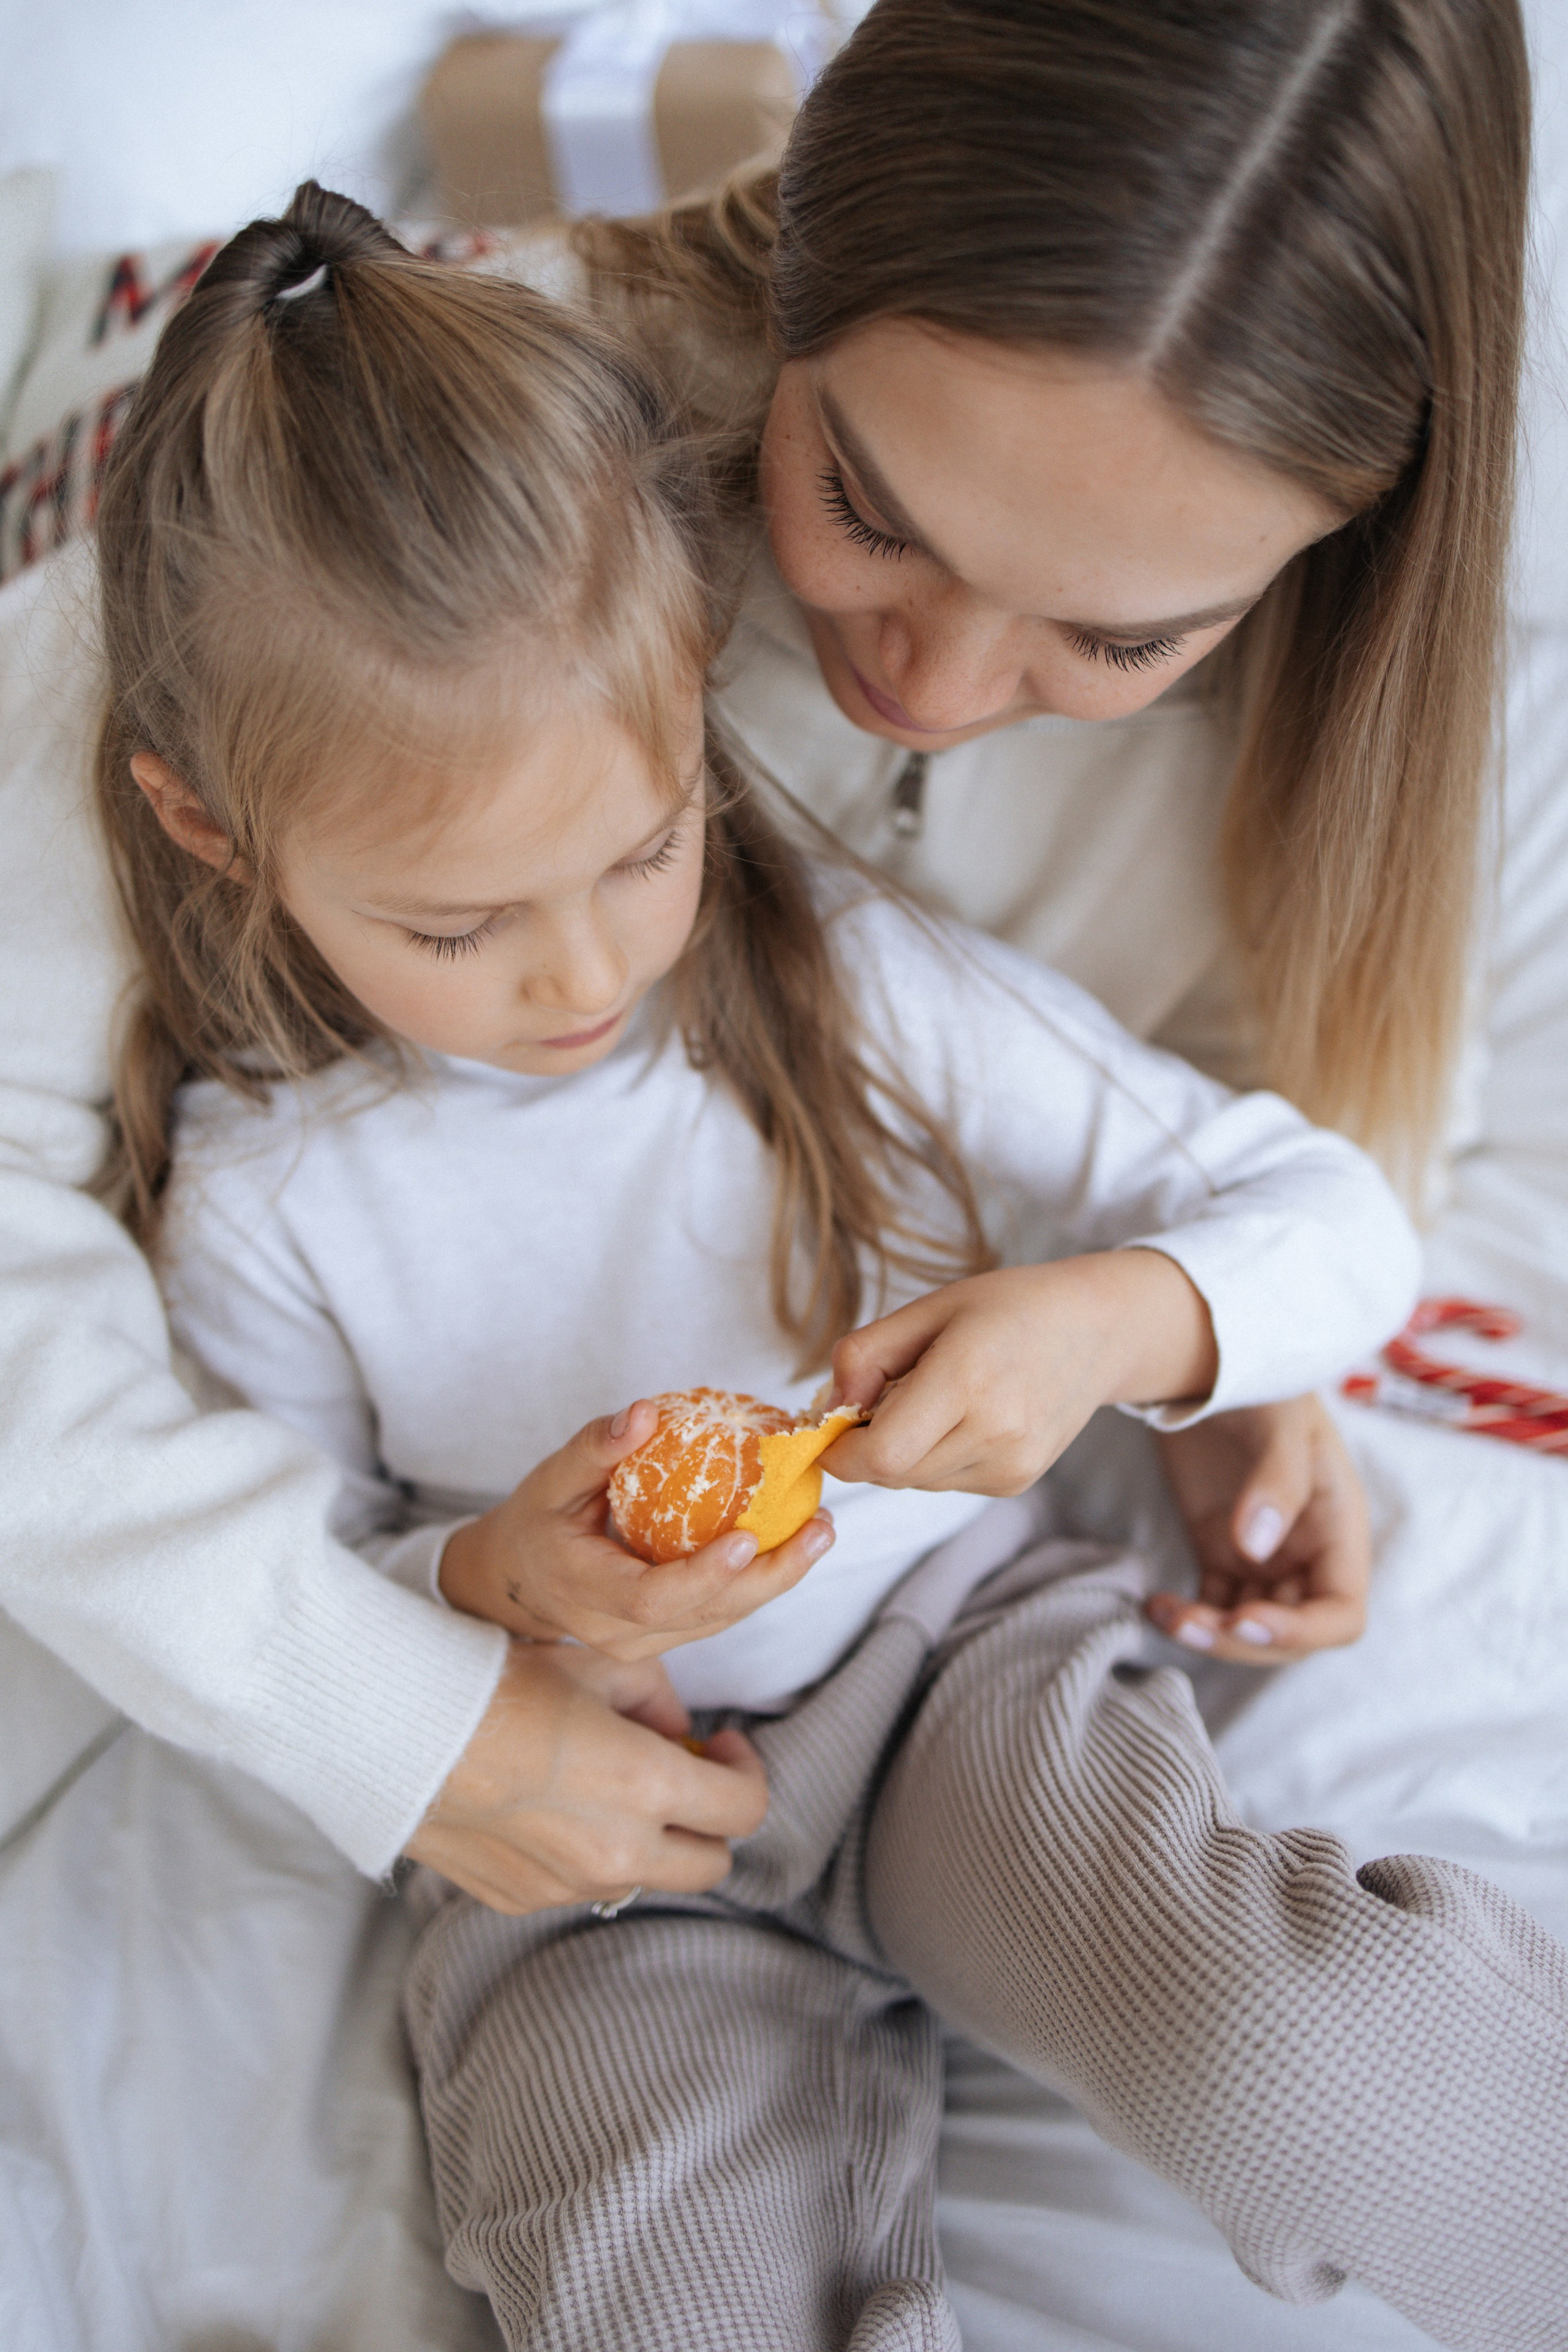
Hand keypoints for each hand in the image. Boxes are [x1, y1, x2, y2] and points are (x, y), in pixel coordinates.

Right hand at [403, 1639, 768, 1913]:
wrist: (394, 1729)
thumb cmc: (496, 1681)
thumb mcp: (593, 1664)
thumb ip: (654, 1699)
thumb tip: (677, 1729)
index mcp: (646, 1786)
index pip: (743, 1809)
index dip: (745, 1772)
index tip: (720, 1743)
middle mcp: (617, 1852)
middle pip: (710, 1864)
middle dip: (709, 1819)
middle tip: (683, 1772)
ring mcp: (568, 1885)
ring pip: (647, 1879)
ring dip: (651, 1840)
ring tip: (611, 1786)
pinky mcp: (521, 1900)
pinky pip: (581, 1885)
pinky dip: (590, 1853)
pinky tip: (553, 1804)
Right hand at [439, 1404, 834, 1660]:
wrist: (515, 1581)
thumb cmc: (534, 1522)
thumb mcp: (549, 1480)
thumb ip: (594, 1448)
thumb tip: (645, 1412)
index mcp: (586, 1592)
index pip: (653, 1597)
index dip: (705, 1573)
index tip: (750, 1537)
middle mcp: (618, 1632)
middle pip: (705, 1615)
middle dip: (770, 1578)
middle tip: (820, 1529)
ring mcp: (644, 1644)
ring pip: (721, 1619)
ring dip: (777, 1579)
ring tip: (821, 1530)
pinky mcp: (664, 1638)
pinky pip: (718, 1613)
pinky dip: (758, 1580)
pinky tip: (793, 1542)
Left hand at [821, 1252, 1217, 1496]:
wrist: (1098, 1330)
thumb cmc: (1008, 1307)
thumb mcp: (929, 1308)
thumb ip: (865, 1354)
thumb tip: (829, 1407)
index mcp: (968, 1380)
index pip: (880, 1456)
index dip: (841, 1449)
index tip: (832, 1421)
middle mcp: (996, 1433)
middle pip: (891, 1473)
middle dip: (867, 1444)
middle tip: (881, 1395)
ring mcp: (1011, 1465)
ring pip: (915, 1482)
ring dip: (902, 1450)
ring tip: (934, 1397)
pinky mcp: (1016, 1481)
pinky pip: (945, 1482)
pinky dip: (934, 1456)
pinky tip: (962, 1416)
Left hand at [1144, 1394, 1368, 1664]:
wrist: (1206, 1358)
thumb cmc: (1259, 1382)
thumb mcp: (1279, 1422)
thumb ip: (1276, 1482)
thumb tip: (1255, 1550)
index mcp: (1337, 1528)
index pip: (1340, 1613)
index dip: (1301, 1633)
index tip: (1244, 1620)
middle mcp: (1306, 1552)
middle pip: (1290, 1631)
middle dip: (1242, 1639)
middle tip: (1191, 1625)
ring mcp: (1263, 1556)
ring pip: (1245, 1625)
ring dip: (1209, 1634)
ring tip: (1165, 1615)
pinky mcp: (1221, 1552)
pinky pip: (1211, 1606)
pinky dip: (1185, 1617)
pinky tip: (1153, 1605)